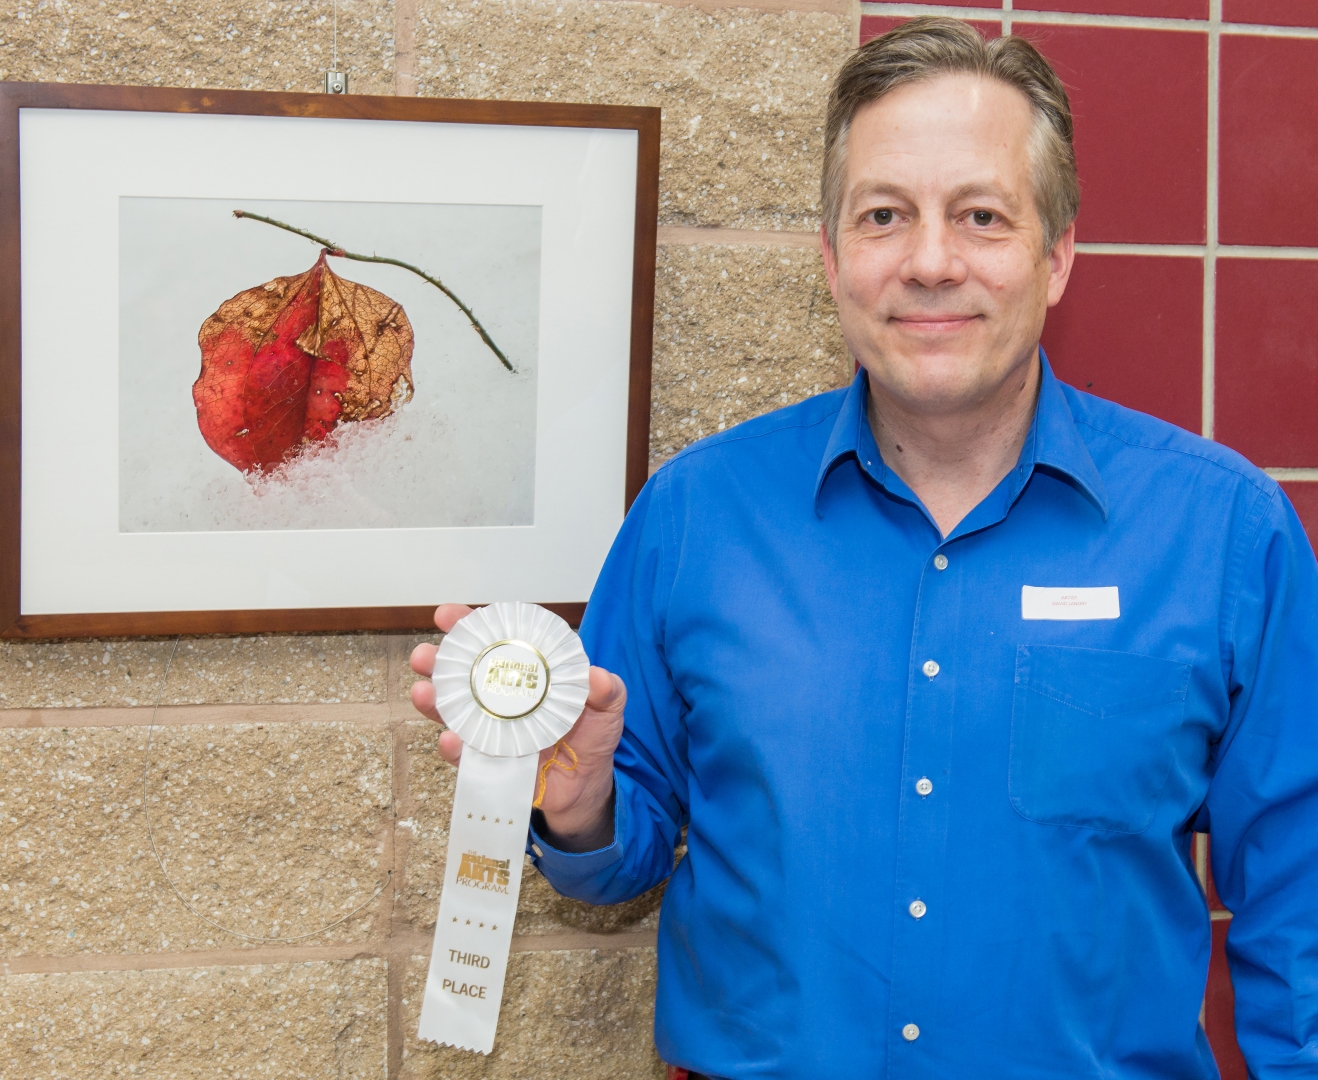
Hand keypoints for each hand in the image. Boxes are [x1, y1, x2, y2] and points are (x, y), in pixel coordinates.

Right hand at [410, 603, 625, 851]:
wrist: (588, 786)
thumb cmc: (593, 736)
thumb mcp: (609, 707)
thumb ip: (608, 691)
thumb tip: (597, 677)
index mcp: (524, 673)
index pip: (494, 644)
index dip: (468, 627)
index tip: (447, 616)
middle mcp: (500, 697)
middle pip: (463, 675)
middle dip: (438, 662)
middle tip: (424, 656)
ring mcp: (492, 730)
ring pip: (454, 712)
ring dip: (435, 702)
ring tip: (423, 693)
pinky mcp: (489, 763)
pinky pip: (466, 756)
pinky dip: (455, 749)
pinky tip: (450, 741)